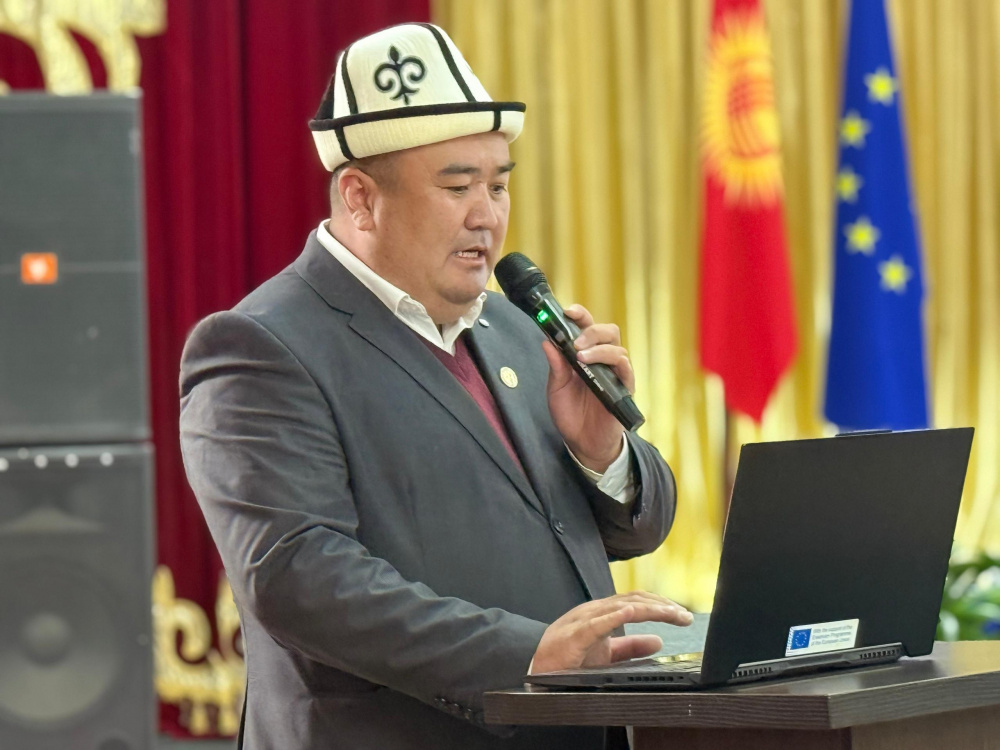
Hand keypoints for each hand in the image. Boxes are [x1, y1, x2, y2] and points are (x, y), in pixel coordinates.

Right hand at [529, 591, 692, 674]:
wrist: (533, 665)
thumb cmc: (566, 657)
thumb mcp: (606, 653)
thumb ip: (631, 648)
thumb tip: (658, 641)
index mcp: (603, 614)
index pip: (637, 601)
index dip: (661, 605)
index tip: (682, 614)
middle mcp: (597, 611)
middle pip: (635, 599)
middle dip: (662, 606)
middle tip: (685, 616)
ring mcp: (586, 620)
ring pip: (623, 606)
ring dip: (650, 608)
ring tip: (671, 614)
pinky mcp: (577, 634)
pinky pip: (599, 622)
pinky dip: (618, 615)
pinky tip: (635, 612)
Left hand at [543, 304, 633, 472]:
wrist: (582, 443)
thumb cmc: (570, 414)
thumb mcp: (556, 388)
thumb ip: (555, 365)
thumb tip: (546, 341)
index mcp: (585, 355)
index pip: (587, 327)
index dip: (580, 315)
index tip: (567, 311)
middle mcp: (602, 360)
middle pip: (608, 331)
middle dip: (592, 329)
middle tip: (575, 340)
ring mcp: (615, 373)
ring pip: (617, 347)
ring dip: (598, 347)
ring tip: (580, 356)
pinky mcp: (624, 388)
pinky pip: (625, 369)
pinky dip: (611, 362)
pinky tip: (595, 366)